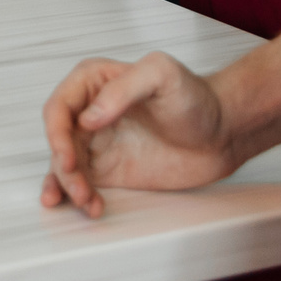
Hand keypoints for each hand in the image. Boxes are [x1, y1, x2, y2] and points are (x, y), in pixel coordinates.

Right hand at [39, 51, 235, 218]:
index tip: (68, 156)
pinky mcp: (108, 168)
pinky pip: (81, 181)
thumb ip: (123, 89)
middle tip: (80, 186)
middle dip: (63, 165)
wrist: (223, 134)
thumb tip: (87, 118)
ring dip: (68, 185)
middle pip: (58, 140)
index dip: (56, 133)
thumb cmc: (197, 97)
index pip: (59, 107)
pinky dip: (76, 196)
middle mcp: (90, 111)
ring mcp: (97, 142)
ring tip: (88, 200)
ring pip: (64, 164)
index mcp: (94, 81)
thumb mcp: (162, 75)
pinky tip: (87, 205)